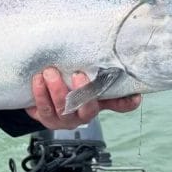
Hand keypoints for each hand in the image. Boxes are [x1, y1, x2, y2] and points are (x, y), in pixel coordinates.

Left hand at [26, 67, 141, 128]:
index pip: (118, 104)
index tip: (135, 96)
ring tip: (50, 72)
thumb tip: (110, 53)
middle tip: (77, 74)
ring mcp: (64, 119)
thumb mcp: (83, 75)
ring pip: (63, 109)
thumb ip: (95, 69)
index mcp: (97, 102)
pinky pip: (43, 110)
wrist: (40, 92)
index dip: (127, 102)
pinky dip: (39, 94)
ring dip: (56, 90)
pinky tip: (37, 80)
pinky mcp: (45, 118)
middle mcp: (83, 114)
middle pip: (87, 108)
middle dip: (82, 91)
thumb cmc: (66, 82)